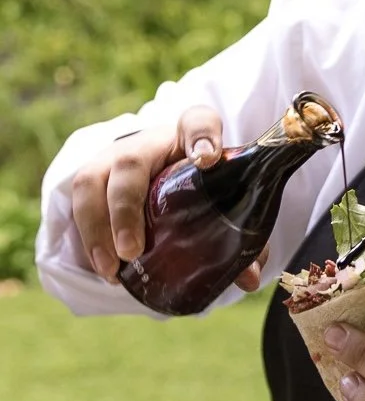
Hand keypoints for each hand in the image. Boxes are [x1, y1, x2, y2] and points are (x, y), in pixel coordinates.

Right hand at [70, 106, 268, 290]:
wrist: (164, 168)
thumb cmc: (202, 184)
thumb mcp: (224, 199)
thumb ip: (242, 234)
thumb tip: (250, 278)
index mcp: (192, 135)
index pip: (198, 122)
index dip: (202, 137)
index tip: (208, 159)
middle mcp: (149, 141)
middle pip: (130, 161)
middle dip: (126, 207)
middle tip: (133, 250)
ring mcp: (114, 156)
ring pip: (92, 180)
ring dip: (98, 228)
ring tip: (112, 267)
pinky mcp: (93, 176)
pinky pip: (78, 201)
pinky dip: (87, 236)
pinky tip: (103, 266)